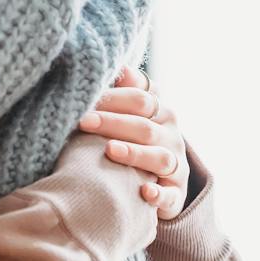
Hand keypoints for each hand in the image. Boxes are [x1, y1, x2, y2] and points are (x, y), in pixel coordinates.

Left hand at [77, 66, 189, 219]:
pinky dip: (160, 194)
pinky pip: (171, 195)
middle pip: (144, 126)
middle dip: (113, 123)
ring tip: (110, 151)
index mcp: (159, 110)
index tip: (85, 99)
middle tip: (83, 122)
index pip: (141, 98)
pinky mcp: (176, 193)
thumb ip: (123, 89)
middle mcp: (171, 135)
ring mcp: (175, 164)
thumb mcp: (129, 112)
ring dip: (135, 154)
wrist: (157, 179)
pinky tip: (144, 192)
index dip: (113, 98)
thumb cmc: (131, 138)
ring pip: (160, 158)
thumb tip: (118, 65)